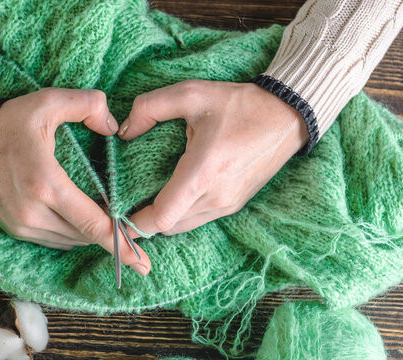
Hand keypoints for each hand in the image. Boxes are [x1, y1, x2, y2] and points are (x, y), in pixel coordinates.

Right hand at [0, 88, 150, 275]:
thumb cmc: (4, 122)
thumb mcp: (46, 101)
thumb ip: (87, 105)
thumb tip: (114, 127)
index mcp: (46, 184)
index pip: (92, 223)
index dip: (120, 243)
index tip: (142, 261)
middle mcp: (33, 212)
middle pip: (85, 236)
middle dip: (111, 239)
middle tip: (135, 238)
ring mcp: (21, 224)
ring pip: (70, 241)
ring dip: (90, 235)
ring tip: (110, 225)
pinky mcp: (13, 228)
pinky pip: (53, 240)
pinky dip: (71, 234)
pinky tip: (82, 221)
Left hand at [118, 80, 308, 235]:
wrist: (287, 116)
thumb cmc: (239, 104)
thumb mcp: (191, 93)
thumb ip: (150, 107)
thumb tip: (123, 131)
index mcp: (202, 173)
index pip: (160, 217)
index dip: (133, 222)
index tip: (114, 213)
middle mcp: (215, 197)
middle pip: (167, 227)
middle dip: (143, 219)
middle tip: (125, 201)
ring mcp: (228, 204)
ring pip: (183, 226)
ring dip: (162, 217)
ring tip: (145, 197)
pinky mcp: (235, 204)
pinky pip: (199, 219)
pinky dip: (180, 213)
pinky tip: (172, 192)